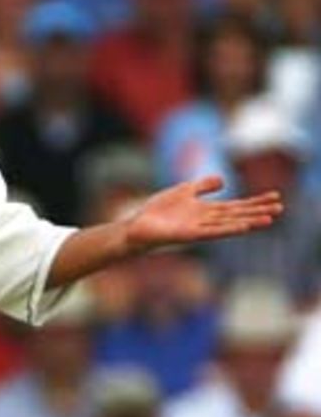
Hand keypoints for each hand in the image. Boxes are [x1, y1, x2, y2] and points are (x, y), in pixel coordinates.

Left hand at [125, 177, 283, 253]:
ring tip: (268, 220)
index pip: (235, 206)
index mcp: (205, 211)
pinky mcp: (186, 235)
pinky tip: (241, 227)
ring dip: (248, 222)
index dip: (254, 202)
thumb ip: (204, 186)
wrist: (136, 227)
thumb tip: (224, 181)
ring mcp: (197, 229)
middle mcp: (205, 221)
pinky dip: (226, 229)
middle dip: (257, 212)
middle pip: (236, 215)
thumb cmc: (157, 212)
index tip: (275, 198)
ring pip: (227, 224)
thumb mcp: (184, 191)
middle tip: (280, 209)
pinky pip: (210, 232)